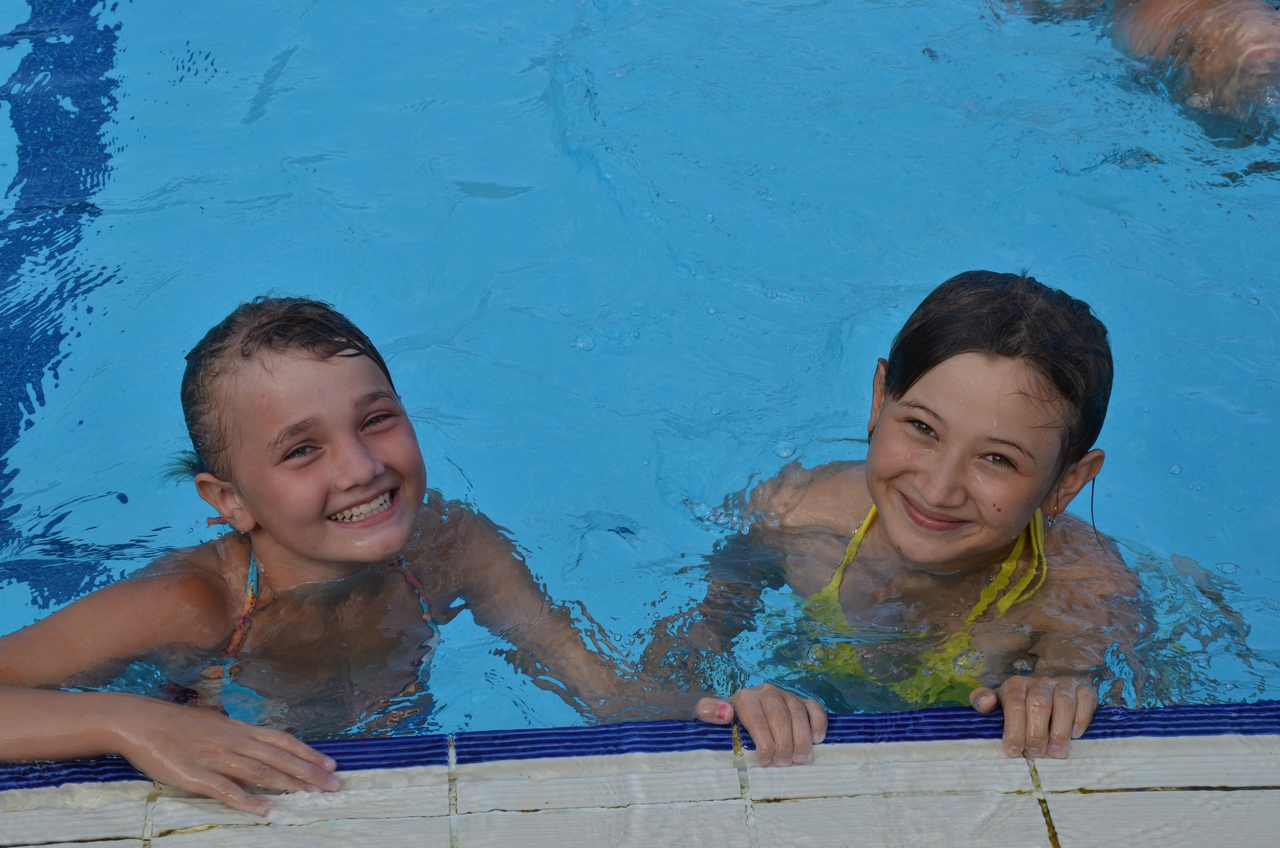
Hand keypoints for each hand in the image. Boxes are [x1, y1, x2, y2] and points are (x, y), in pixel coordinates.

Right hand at [106, 694, 339, 815]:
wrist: (140, 721)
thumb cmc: (176, 723)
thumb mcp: (214, 724)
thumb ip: (236, 735)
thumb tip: (254, 742)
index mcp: (240, 730)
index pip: (283, 741)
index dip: (308, 753)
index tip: (331, 764)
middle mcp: (235, 742)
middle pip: (280, 757)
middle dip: (310, 771)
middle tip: (335, 784)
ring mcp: (218, 758)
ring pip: (262, 771)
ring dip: (289, 784)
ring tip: (312, 795)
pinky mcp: (197, 775)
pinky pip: (228, 790)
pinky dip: (250, 800)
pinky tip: (267, 810)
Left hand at [696, 683, 826, 765]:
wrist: (737, 716)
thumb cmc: (727, 724)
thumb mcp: (708, 717)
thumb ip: (707, 712)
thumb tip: (725, 713)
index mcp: (745, 697)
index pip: (757, 717)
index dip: (763, 740)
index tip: (765, 760)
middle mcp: (767, 693)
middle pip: (780, 715)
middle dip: (783, 742)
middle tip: (783, 763)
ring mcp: (786, 696)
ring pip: (798, 713)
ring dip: (801, 738)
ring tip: (799, 760)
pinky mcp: (802, 702)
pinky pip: (814, 708)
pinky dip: (818, 722)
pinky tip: (817, 740)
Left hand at [970, 676, 1096, 758]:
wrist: (1053, 689)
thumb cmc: (1022, 705)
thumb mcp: (999, 703)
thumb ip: (982, 701)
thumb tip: (986, 703)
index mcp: (1016, 685)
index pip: (1014, 705)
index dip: (1014, 730)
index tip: (1014, 752)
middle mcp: (1040, 682)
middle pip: (1039, 704)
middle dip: (1037, 732)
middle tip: (1037, 754)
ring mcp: (1063, 684)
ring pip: (1063, 703)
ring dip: (1060, 730)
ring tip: (1056, 752)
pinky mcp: (1084, 689)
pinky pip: (1085, 700)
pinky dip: (1081, 718)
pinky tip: (1075, 735)